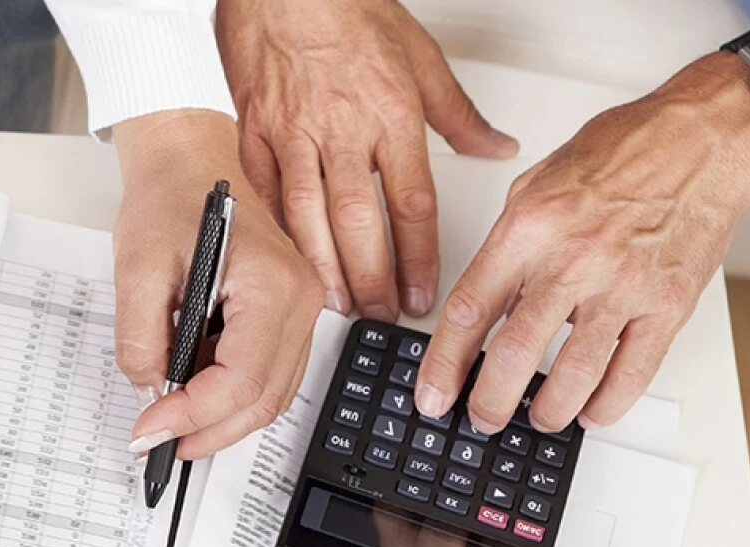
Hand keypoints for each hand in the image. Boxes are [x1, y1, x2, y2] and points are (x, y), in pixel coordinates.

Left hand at [109, 110, 324, 458]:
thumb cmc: (172, 195)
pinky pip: (269, 372)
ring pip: (272, 394)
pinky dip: (232, 395)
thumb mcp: (138, 267)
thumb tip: (150, 391)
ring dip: (222, 420)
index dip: (192, 416)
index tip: (148, 428)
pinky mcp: (286, 313)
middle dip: (208, 431)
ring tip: (171, 426)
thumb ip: (140, 338)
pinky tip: (193, 395)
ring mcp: (301, 307)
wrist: (188, 158)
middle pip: (265, 398)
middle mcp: (302, 298)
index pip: (242, 379)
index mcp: (273, 283)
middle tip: (156, 443)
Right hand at [216, 0, 518, 320]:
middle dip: (372, 278)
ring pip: (308, 216)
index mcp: (390, 113)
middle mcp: (342, 128)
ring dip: (323, 268)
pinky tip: (289, 256)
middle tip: (381, 312)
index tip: (423, 291)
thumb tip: (495, 145)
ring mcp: (293, 132)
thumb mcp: (421, 56)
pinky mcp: (255, 130)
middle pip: (360, 222)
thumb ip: (458, 114)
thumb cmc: (346, 6)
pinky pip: (267, 191)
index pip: (411, 203)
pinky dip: (278, 229)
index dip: (418, 257)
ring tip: (336, 301)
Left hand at [415, 55, 749, 432]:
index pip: (470, 309)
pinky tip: (593, 410)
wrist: (702, 139)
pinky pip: (632, 372)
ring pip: (573, 375)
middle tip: (482, 418)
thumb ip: (510, 243)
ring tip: (537, 418)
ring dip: (548, 411)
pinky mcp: (667, 304)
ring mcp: (622, 286)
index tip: (433, 392)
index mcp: (530, 228)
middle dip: (489, 401)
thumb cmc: (625, 151)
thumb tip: (487, 296)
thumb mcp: (539, 182)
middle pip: (514, 353)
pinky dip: (607, 403)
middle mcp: (573, 259)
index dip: (444, 363)